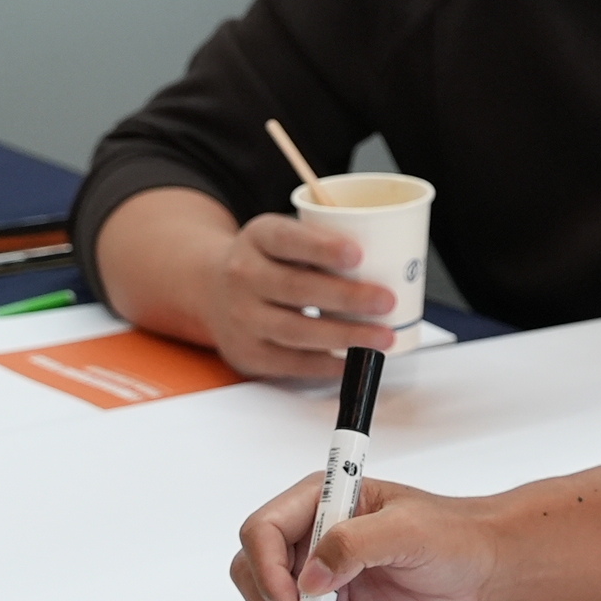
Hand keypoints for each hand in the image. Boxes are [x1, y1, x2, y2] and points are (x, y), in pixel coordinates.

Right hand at [205, 211, 399, 380]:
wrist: (211, 288)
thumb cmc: (266, 261)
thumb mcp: (285, 236)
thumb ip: (323, 243)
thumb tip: (389, 262)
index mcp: (259, 237)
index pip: (288, 239)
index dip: (323, 247)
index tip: (357, 254)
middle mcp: (244, 276)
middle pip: (297, 288)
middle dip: (347, 297)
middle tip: (386, 300)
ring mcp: (242, 318)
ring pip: (296, 331)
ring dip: (345, 336)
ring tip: (382, 336)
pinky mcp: (248, 353)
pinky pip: (291, 363)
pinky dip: (327, 364)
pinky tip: (353, 360)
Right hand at [230, 478, 502, 600]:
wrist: (478, 568)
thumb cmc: (451, 535)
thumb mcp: (407, 530)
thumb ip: (355, 544)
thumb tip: (311, 576)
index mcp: (320, 500)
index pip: (262, 531)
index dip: (266, 570)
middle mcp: (309, 535)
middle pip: (251, 570)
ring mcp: (316, 574)